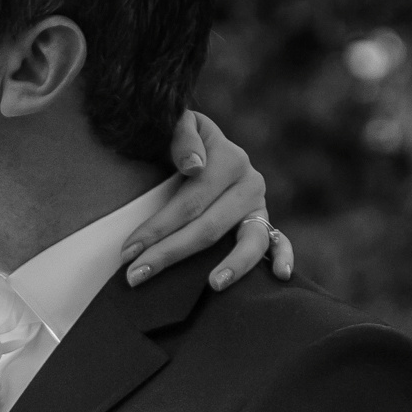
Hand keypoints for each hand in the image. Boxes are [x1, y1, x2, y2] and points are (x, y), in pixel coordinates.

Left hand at [118, 111, 294, 291]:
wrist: (201, 145)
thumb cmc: (183, 141)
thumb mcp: (180, 125)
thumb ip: (182, 136)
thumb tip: (194, 166)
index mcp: (228, 158)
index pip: (190, 201)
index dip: (157, 227)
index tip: (128, 251)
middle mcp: (249, 183)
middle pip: (210, 227)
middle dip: (170, 253)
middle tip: (135, 277)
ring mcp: (260, 205)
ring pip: (250, 241)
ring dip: (233, 266)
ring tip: (212, 285)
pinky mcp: (266, 222)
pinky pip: (279, 242)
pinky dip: (283, 257)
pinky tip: (278, 275)